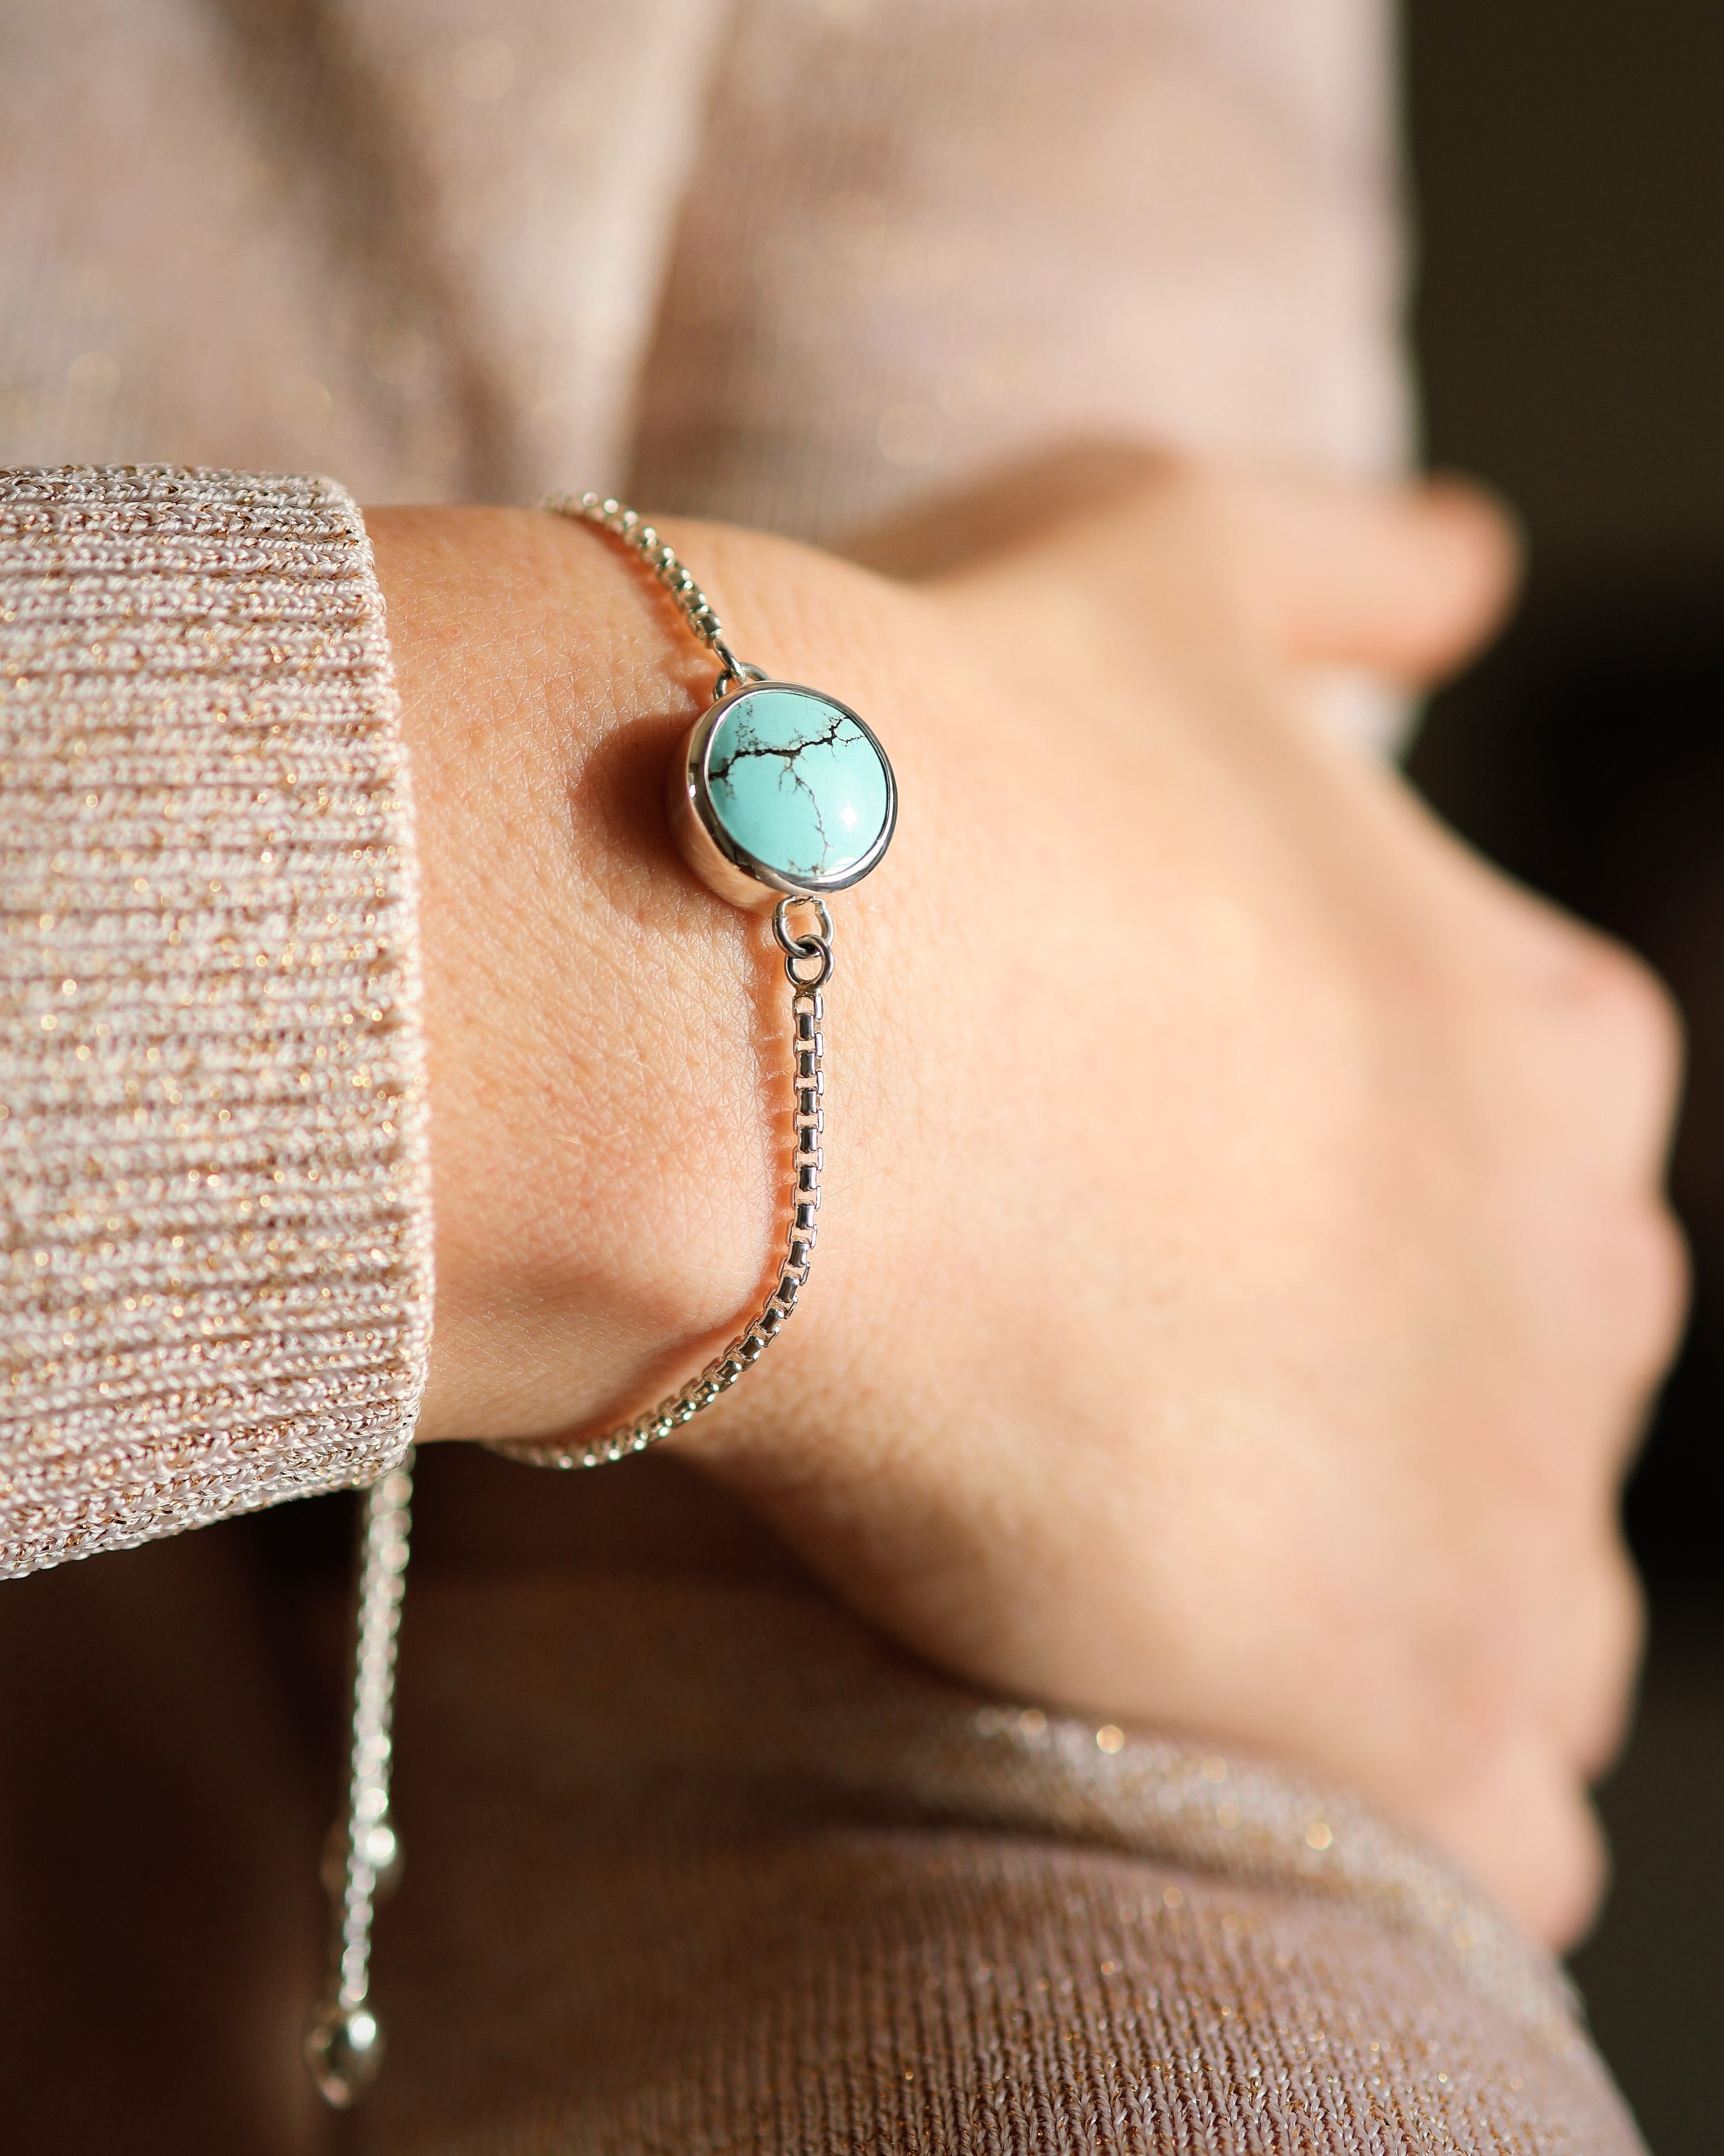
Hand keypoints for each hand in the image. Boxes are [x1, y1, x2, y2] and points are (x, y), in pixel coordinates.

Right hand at [370, 462, 1682, 1948]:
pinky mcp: (1403, 1707)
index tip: (1191, 1233)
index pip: (1536, 1173)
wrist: (744, 1001)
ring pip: (1534, 1612)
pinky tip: (1247, 1748)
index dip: (1363, 1214)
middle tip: (1152, 1404)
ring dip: (1400, 1615)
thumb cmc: (931, 759)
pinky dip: (1397, 1802)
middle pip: (1534, 1389)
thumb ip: (1341, 564)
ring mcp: (1512, 1502)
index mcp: (1540, 1036)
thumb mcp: (1159, 566)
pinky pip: (1487, 1822)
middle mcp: (1582, 1263)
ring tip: (1181, 1589)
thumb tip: (1468, 556)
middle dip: (1385, 1408)